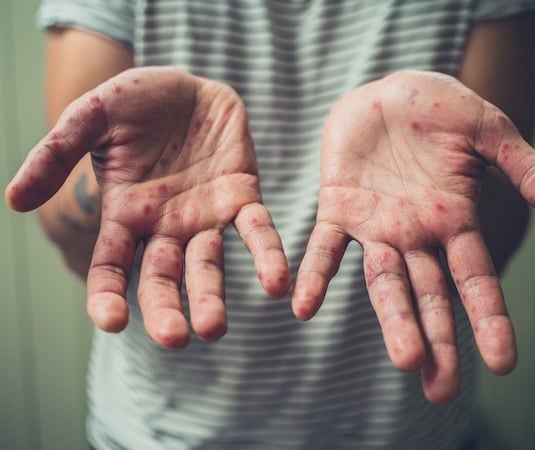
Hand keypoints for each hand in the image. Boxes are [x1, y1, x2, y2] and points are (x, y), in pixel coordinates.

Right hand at [6, 67, 289, 346]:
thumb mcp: (91, 116)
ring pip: (208, 265)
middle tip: (176, 340)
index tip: (111, 322)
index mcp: (125, 214)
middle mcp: (165, 225)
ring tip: (215, 328)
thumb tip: (14, 200)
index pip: (111, 266)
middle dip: (167, 310)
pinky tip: (277, 282)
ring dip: (212, 297)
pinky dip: (266, 255)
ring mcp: (205, 216)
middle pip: (163, 278)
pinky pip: (257, 231)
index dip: (108, 295)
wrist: (190, 85)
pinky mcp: (242, 197)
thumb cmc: (136, 101)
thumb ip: (57, 153)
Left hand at [292, 70, 534, 402]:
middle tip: (438, 391)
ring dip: (391, 319)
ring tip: (403, 359)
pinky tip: (303, 306)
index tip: (502, 363)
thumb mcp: (489, 131)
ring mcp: (375, 225)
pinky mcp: (337, 208)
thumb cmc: (440, 109)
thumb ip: (526, 169)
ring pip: (382, 282)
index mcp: (454, 221)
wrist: (386, 91)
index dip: (488, 319)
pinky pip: (324, 248)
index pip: (475, 279)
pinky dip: (315, 276)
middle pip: (428, 296)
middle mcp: (415, 234)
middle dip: (436, 340)